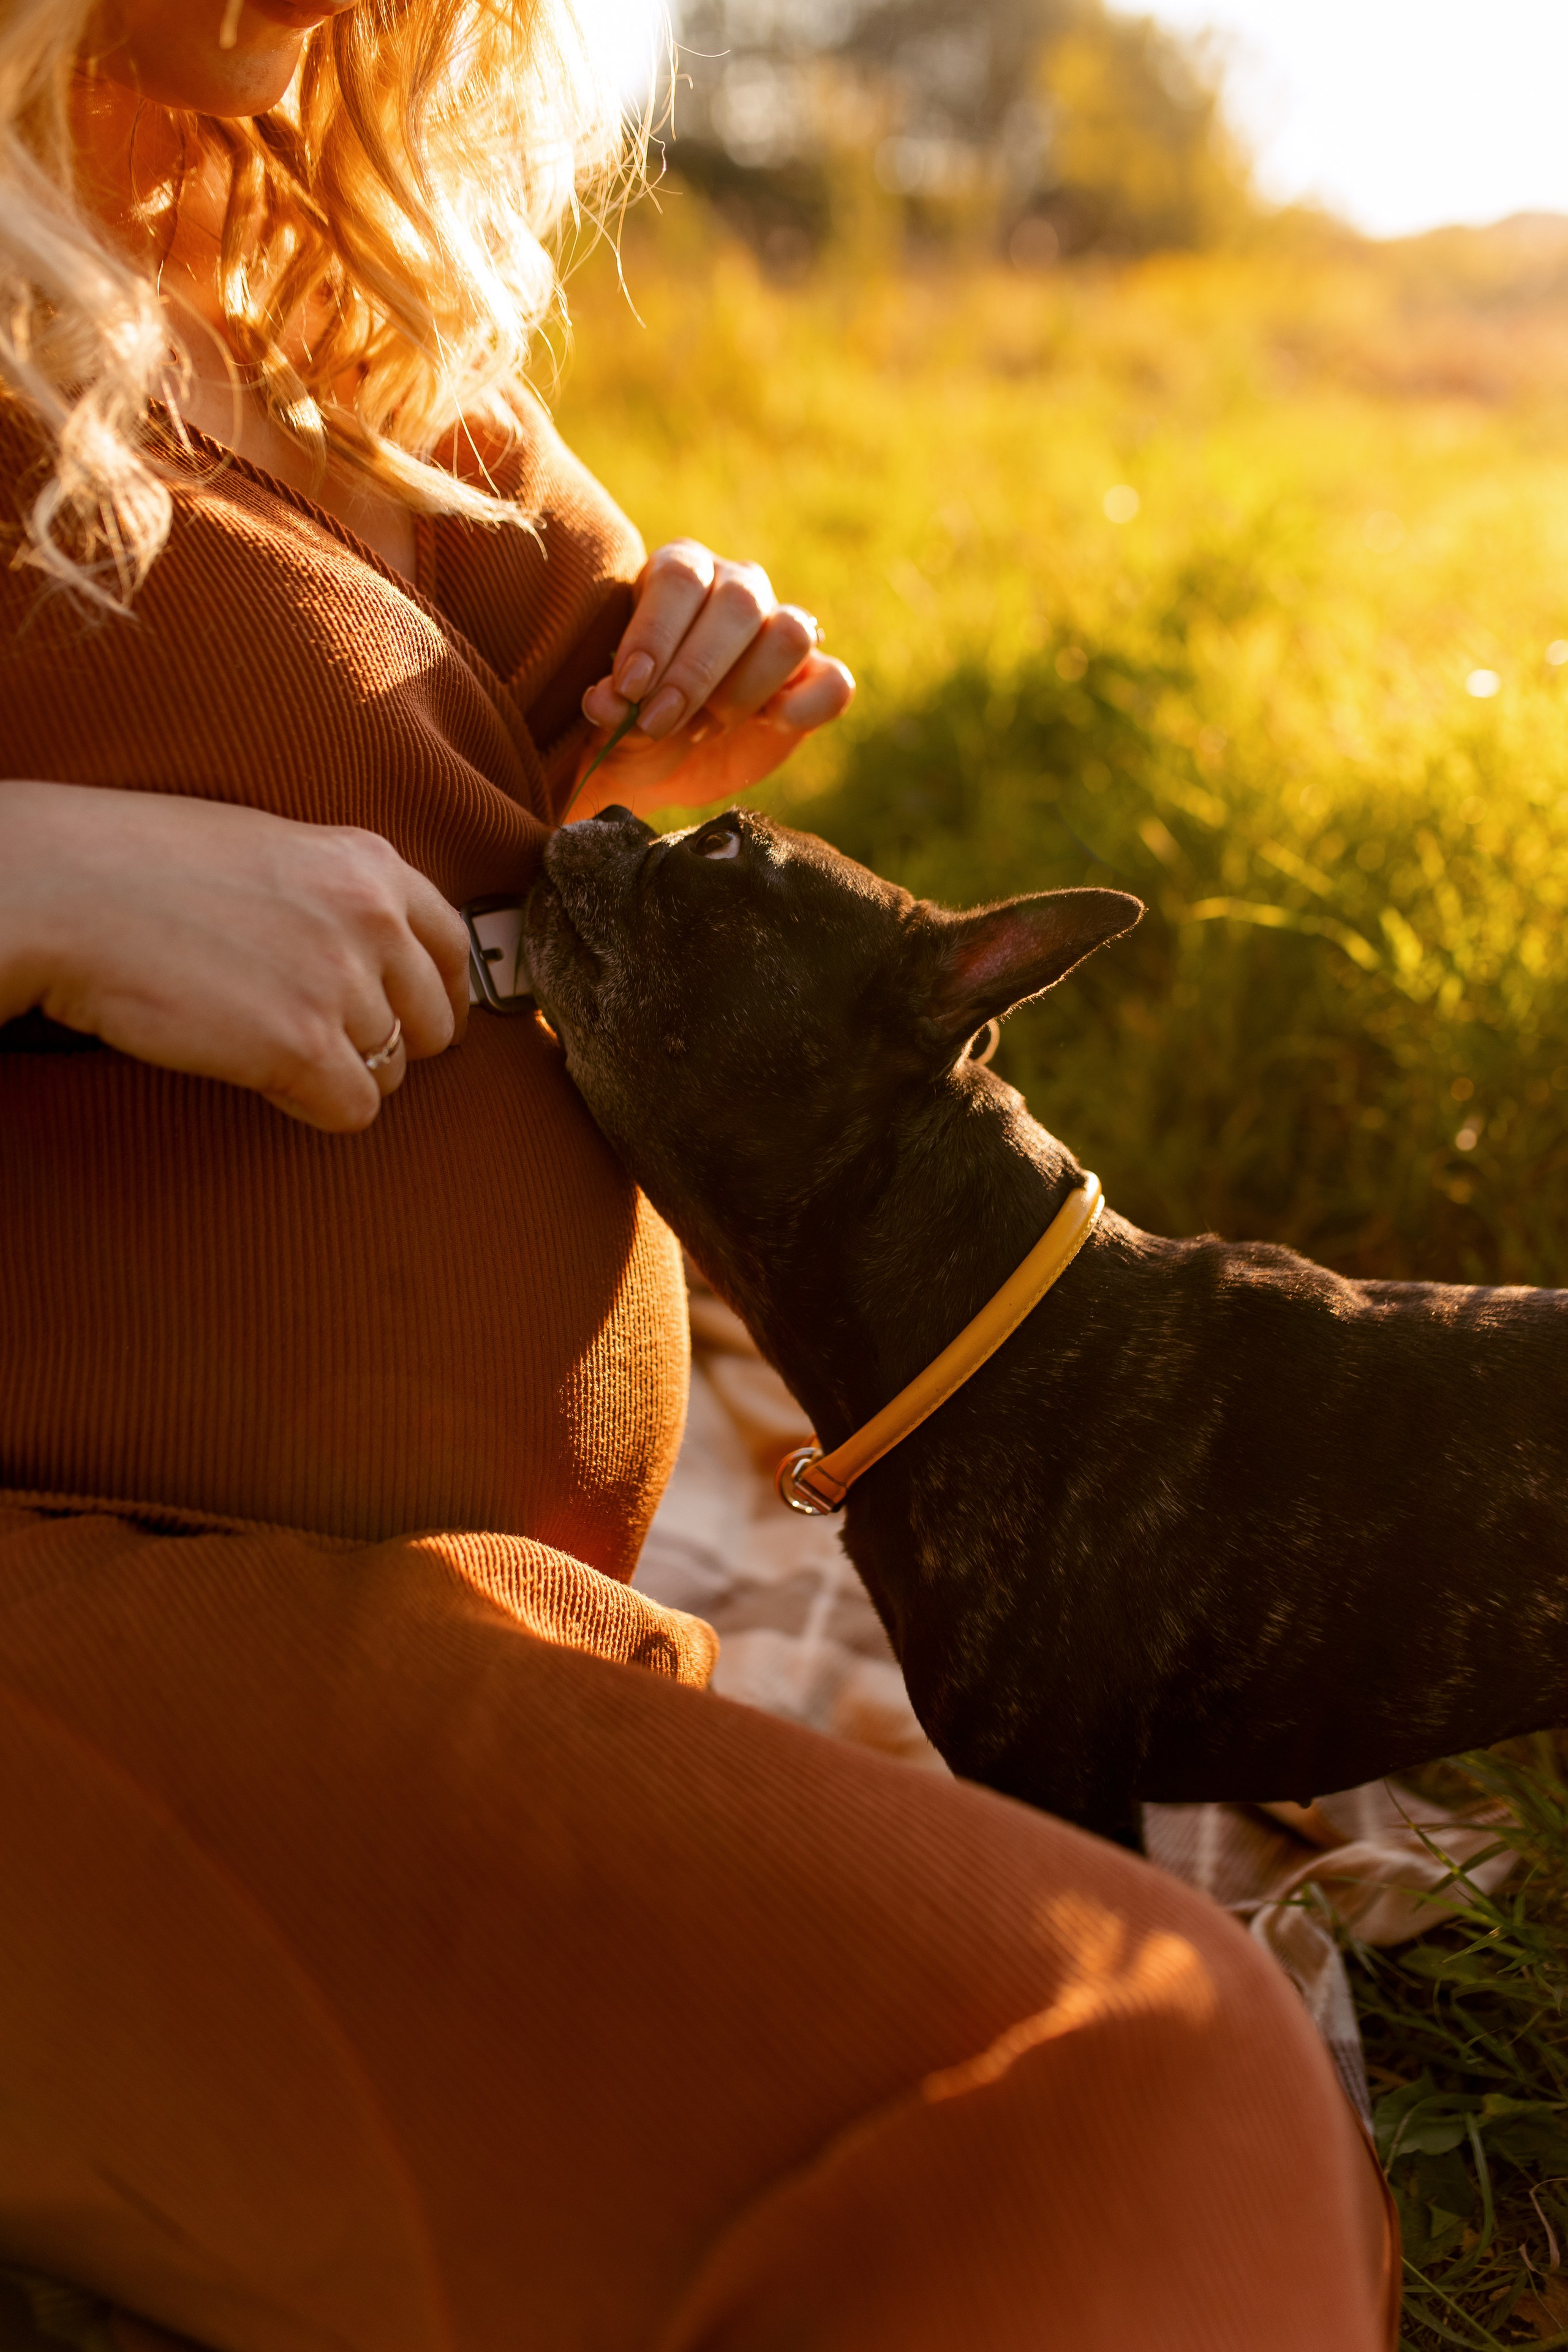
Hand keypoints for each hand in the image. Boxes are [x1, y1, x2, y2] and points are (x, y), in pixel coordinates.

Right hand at [0, 782, 468, 1132]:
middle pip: (433, 1019)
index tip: (418, 1018)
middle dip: (391, 1041)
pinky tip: (267, 1080)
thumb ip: (337, 897)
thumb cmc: (144, 867)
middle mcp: (373, 920)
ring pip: (392, 1070)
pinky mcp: (303, 1047)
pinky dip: (316, 1107)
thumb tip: (376, 957)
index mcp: (369, 863)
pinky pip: (355, 1109)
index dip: (437, 993)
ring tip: (272, 1048)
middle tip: (328, 1045)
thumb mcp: (271, 851)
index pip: (455, 945)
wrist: (68, 890)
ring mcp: (342, 983)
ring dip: (341, 1074)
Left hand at [575, 541, 854, 815]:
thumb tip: (607, 700)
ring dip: (746, 689)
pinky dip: (806, 707)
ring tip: (704, 726)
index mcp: (680, 573)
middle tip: (661, 722)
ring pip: (791, 633)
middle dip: (695, 673)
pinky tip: (769, 726)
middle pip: (739, 603)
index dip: (656, 633)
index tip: (631, 688)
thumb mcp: (609, 718)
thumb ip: (608, 707)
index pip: (681, 579)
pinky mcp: (814, 679)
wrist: (663, 763)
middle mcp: (736, 587)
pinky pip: (834, 682)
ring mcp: (781, 629)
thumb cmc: (631, 722)